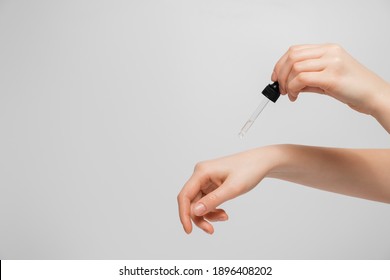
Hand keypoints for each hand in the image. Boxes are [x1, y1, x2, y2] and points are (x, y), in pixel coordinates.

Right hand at [177, 146, 279, 233]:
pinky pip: (206, 201)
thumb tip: (195, 211)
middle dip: (199, 217)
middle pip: (191, 202)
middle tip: (211, 230)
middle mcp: (201, 175)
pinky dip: (213, 210)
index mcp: (202, 172)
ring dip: (208, 214)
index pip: (185, 195)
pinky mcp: (212, 184)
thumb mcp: (232, 188)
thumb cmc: (249, 170)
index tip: (189, 230)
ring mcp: (206, 180)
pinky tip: (224, 213)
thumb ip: (213, 200)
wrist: (261, 163)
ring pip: (199, 203)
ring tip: (224, 217)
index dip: (183, 214)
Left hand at [272, 44, 389, 114]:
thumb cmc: (353, 88)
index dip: (280, 64)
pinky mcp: (332, 77)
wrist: (374, 95)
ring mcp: (331, 63)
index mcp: (328, 49)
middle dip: (280, 74)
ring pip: (295, 68)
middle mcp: (329, 53)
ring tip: (290, 94)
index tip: (275, 77)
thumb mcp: (327, 78)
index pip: (295, 50)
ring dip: (287, 84)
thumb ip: (308, 77)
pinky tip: (295, 96)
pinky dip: (293, 88)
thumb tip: (287, 82)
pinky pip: (301, 79)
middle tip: (280, 88)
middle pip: (292, 57)